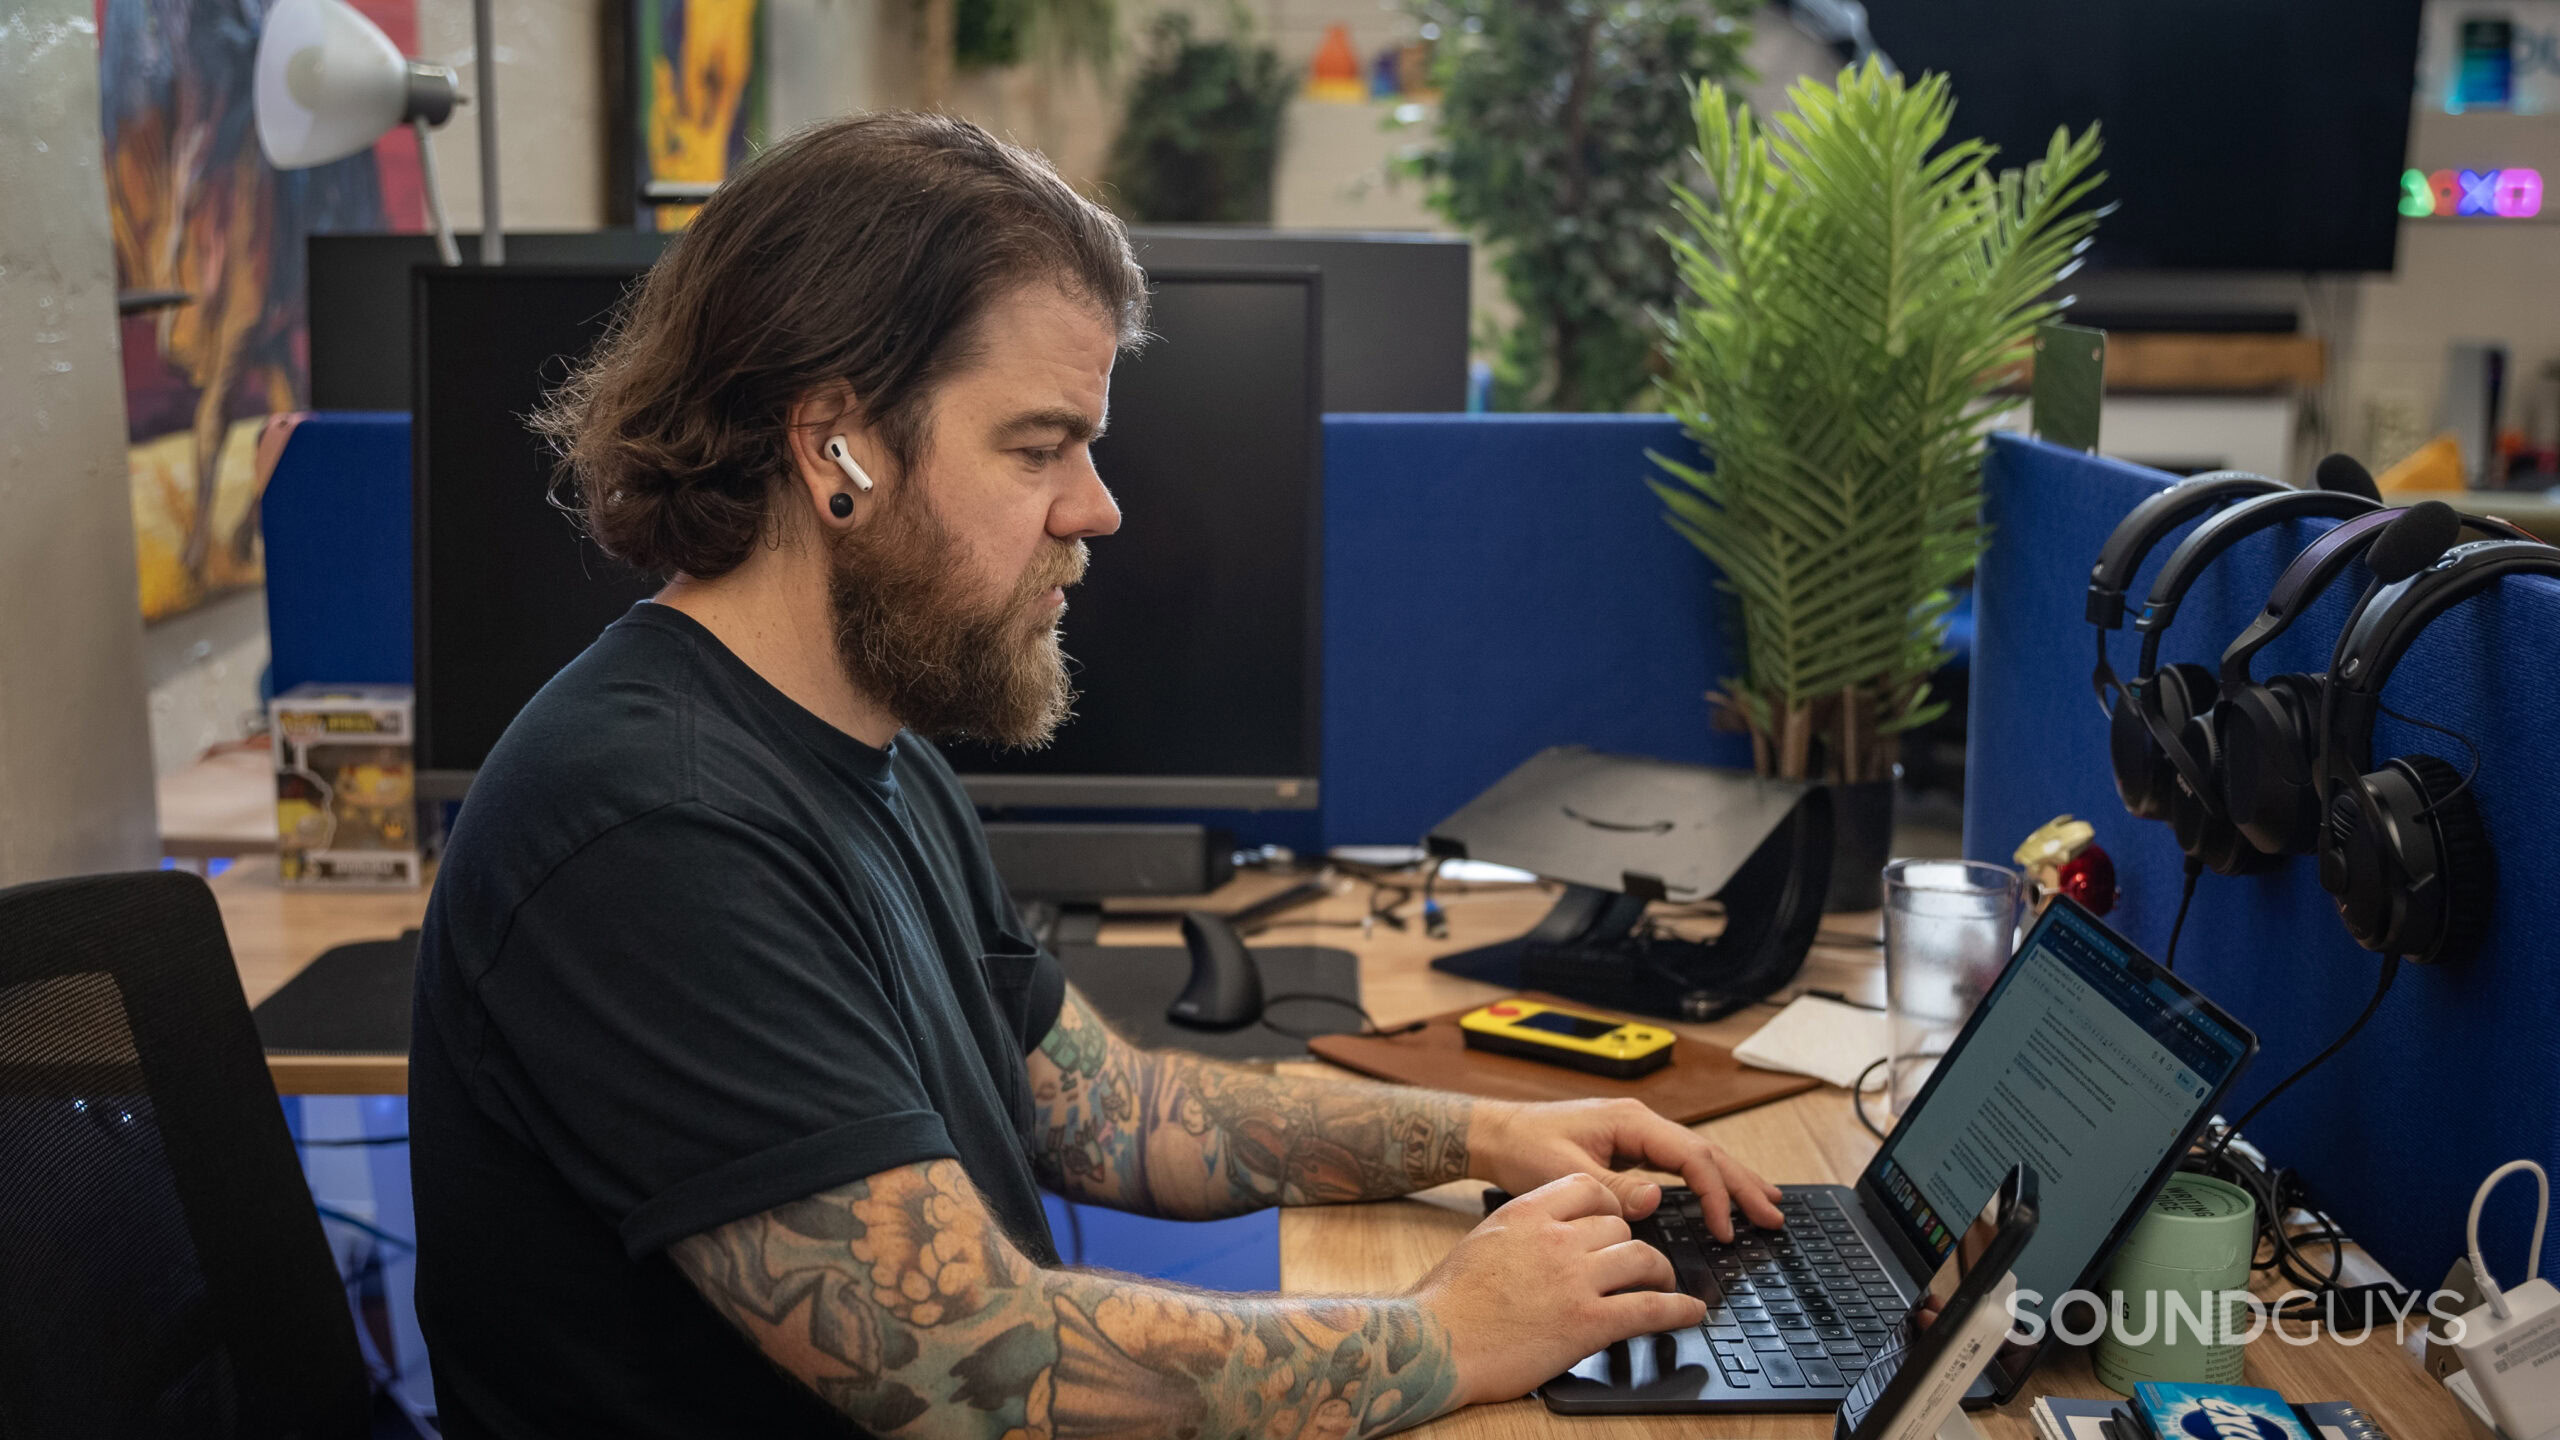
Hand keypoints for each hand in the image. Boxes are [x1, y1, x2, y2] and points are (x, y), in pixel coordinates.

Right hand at [1409, 1173, 1703, 1405]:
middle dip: (1630, 1245)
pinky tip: (1690, 1312)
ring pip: (1643, 1258)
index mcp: (1528, 1213)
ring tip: (1665, 1284)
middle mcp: (1557, 1239)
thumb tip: (1543, 1238)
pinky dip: (1678, 1310)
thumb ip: (1522, 1232)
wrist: (1435, 1342)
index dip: (1609, 1207)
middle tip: (1635, 1264)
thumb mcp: (1484, 1242)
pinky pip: (1650, 1308)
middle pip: (1619, 1227)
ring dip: (1660, 1273)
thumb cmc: (1448, 1301)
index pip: (1588, 1190)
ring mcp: (1575, 1279)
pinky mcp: (1589, 1322)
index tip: (1613, 1223)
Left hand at [1471, 1097, 1784, 1240]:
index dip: (1715, 1194)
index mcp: (1631, 1121)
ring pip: (1697, 1157)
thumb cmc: (1523, 1147)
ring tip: (1766, 1202)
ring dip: (1732, 1180)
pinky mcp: (1628, 1147)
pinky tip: (1720, 1194)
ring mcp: (1636, 1133)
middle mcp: (1640, 1122)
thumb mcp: (1566, 1174)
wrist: (1495, 1133)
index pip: (1691, 1157)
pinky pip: (1678, 1164)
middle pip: (1706, 1153)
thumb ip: (1613, 1188)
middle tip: (1775, 1214)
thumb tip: (1655, 1201)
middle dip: (1743, 1184)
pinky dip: (1705, 1180)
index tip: (1726, 1229)